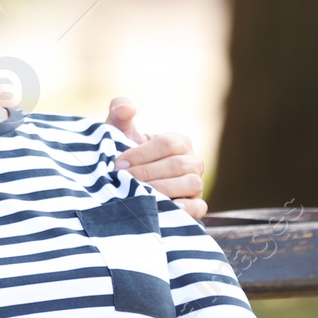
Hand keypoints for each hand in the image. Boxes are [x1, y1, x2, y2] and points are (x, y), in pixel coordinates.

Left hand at [106, 96, 206, 219]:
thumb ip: (119, 112)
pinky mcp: (197, 205)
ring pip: (191, 183)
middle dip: (147, 173)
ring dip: (163, 189)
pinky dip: (187, 209)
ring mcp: (197, 183)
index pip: (166, 144)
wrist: (128, 184)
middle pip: (177, 165)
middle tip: (123, 180)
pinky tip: (168, 208)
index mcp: (178, 141)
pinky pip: (199, 207)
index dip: (141, 154)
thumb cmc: (125, 154)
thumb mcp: (119, 132)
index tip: (118, 164)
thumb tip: (128, 108)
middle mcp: (192, 161)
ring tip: (140, 194)